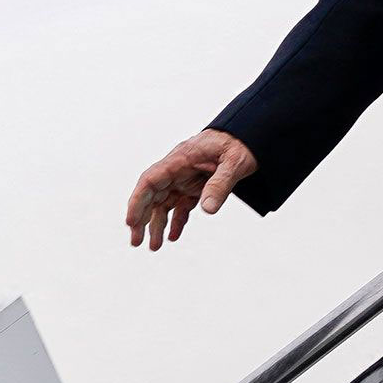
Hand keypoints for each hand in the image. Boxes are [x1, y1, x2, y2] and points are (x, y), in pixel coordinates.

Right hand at [125, 129, 257, 250]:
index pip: (150, 180)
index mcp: (181, 158)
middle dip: (142, 219)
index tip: (131, 221)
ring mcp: (186, 178)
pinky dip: (177, 221)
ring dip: (158, 224)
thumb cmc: (241, 142)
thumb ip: (220, 184)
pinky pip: (182, 205)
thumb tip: (208, 209)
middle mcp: (178, 169)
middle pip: (152, 195)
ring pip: (165, 203)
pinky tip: (173, 236)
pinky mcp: (196, 186)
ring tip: (154, 246)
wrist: (251, 135)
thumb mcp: (234, 161)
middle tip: (136, 241)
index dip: (138, 201)